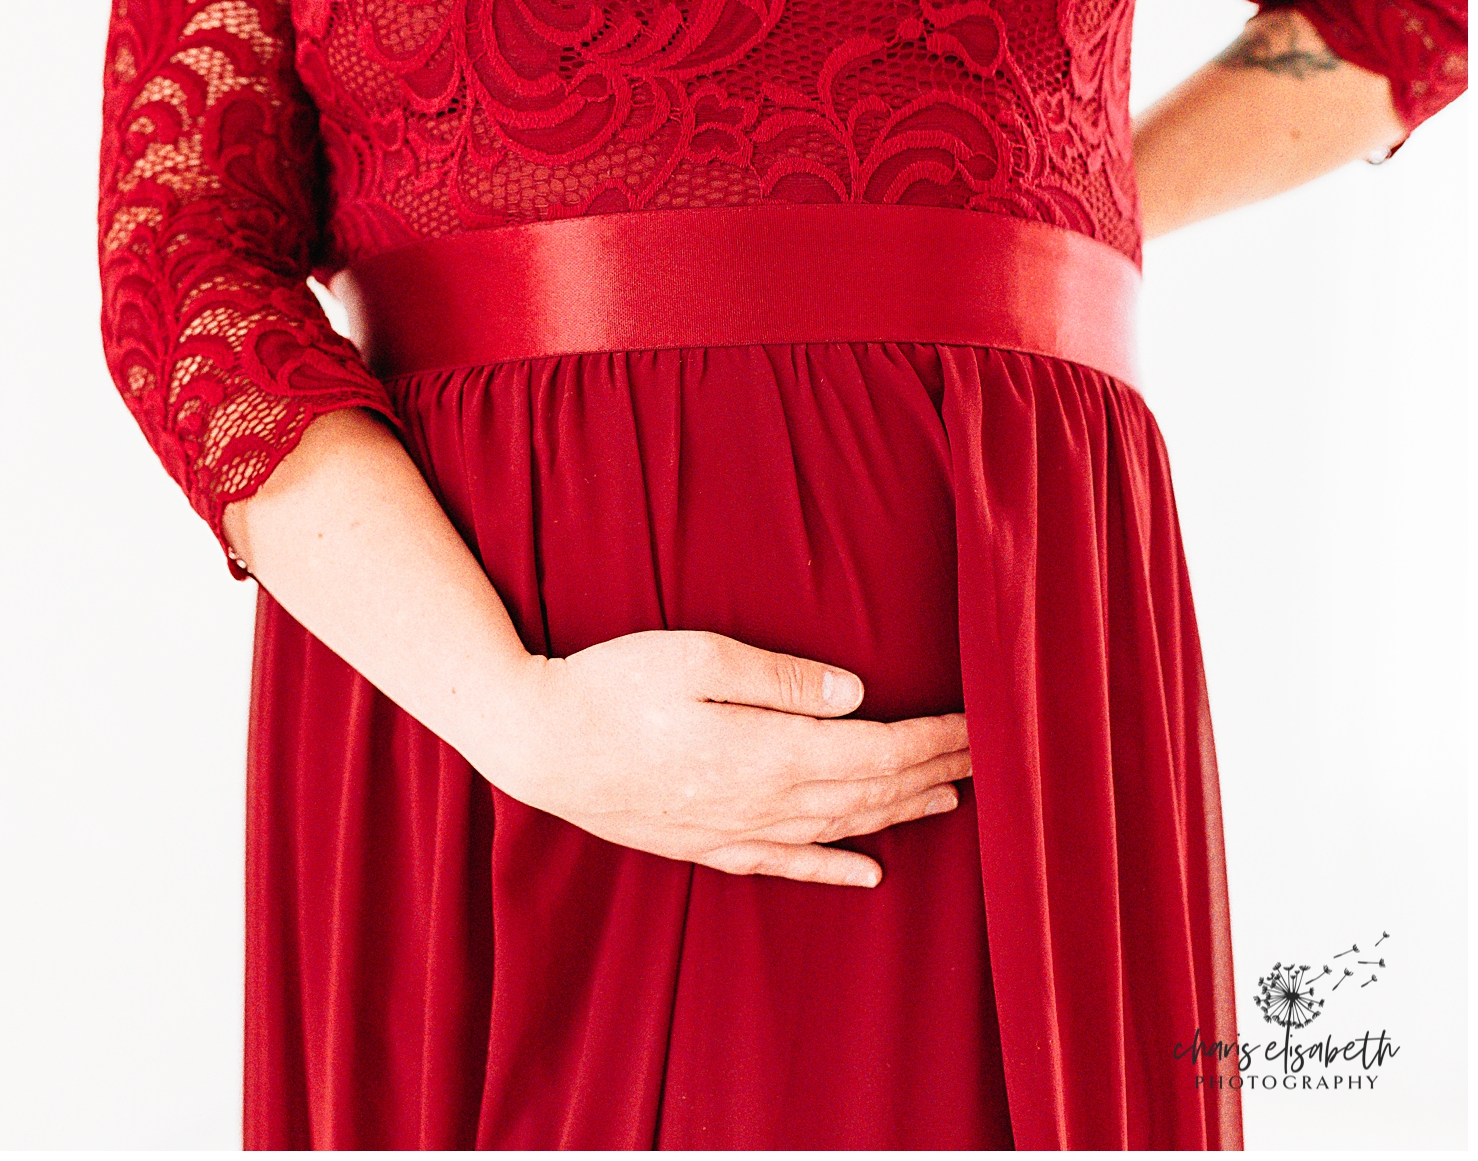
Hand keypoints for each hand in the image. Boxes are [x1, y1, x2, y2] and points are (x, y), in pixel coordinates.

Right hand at [485, 630, 970, 886]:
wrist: (535, 744)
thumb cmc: (610, 686)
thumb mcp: (695, 657)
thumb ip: (779, 678)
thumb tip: (854, 696)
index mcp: (770, 752)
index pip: (880, 750)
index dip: (937, 739)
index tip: (984, 723)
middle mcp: (765, 803)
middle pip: (872, 791)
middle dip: (937, 772)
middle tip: (993, 757)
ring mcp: (736, 831)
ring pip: (841, 829)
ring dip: (901, 813)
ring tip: (950, 797)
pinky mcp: (707, 844)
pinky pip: (789, 865)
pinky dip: (837, 869)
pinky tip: (870, 872)